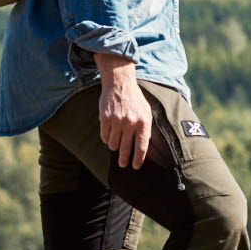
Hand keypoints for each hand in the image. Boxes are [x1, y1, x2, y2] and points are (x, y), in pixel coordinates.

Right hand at [95, 54, 153, 168]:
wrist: (120, 83)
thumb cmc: (135, 99)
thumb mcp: (146, 112)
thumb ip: (146, 128)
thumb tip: (145, 146)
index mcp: (143, 122)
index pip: (141, 147)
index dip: (138, 159)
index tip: (135, 166)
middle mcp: (130, 123)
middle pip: (125, 149)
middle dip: (124, 159)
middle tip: (123, 164)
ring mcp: (117, 121)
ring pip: (113, 145)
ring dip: (114, 147)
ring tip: (116, 145)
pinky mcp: (105, 118)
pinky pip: (104, 137)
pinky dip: (106, 139)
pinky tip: (109, 136)